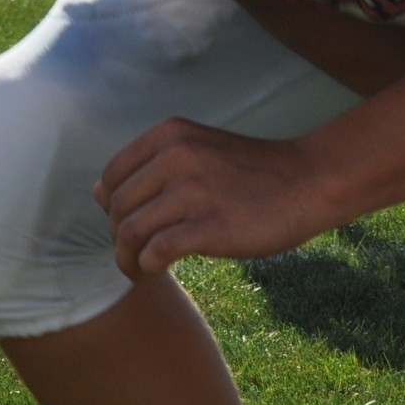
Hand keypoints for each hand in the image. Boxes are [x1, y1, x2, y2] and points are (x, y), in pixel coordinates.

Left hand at [94, 119, 337, 279]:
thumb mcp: (199, 149)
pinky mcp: (208, 227)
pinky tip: (160, 270)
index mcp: (170, 134)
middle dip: (119, 238)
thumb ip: (150, 166)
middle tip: (138, 254)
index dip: (112, 208)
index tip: (131, 226)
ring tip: (140, 269)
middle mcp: (176, 156)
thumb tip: (96, 192)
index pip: (111, 177)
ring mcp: (193, 191)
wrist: (308, 182)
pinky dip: (148, 268)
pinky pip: (154, 253)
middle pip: (116, 208)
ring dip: (127, 260)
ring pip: (128, 233)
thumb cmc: (252, 172)